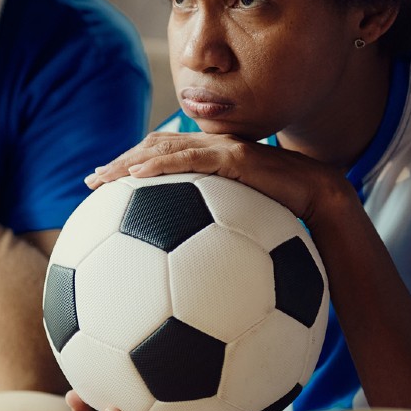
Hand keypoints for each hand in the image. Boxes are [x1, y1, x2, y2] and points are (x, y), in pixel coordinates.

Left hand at [85, 132, 356, 225]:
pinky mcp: (235, 157)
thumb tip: (192, 263)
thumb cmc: (283, 215)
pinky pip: (191, 159)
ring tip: (103, 178)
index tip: (102, 184)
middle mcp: (212, 148)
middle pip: (154, 147)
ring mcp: (222, 149)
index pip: (162, 154)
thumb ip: (216, 227)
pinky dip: (160, 165)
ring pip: (165, 148)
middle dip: (119, 162)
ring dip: (129, 161)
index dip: (130, 164)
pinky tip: (137, 176)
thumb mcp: (241, 221)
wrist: (320, 199)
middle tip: (90, 181)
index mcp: (210, 161)